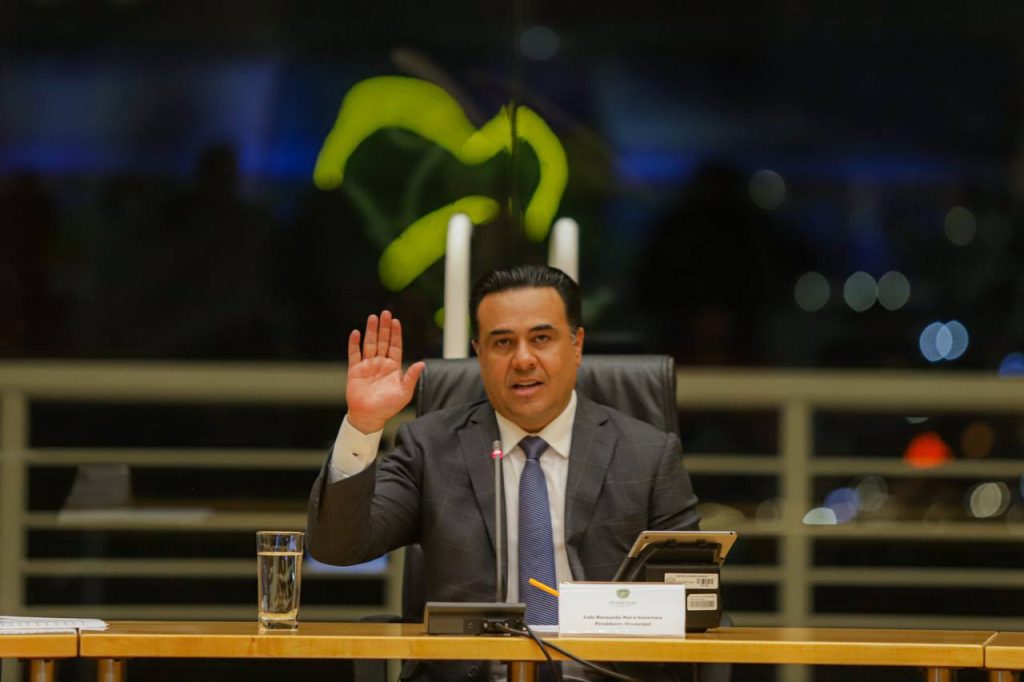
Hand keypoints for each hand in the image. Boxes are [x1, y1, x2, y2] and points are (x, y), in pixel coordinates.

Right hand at [346, 310, 424, 433]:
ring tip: (373, 317)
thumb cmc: (388, 406)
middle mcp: (380, 363)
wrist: (369, 417)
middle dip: (384, 327)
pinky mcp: (355, 370)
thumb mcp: (404, 392)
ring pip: (370, 344)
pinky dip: (354, 343)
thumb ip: (411, 377)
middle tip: (385, 313)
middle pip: (383, 341)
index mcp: (393, 367)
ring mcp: (367, 365)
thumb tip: (422, 364)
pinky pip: (354, 354)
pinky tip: (356, 333)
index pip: (395, 346)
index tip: (396, 321)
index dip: (396, 334)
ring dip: (371, 331)